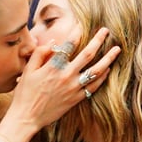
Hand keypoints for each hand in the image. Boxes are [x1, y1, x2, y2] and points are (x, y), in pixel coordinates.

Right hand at [0, 28, 120, 141]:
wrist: (27, 118)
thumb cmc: (24, 94)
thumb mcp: (28, 70)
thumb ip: (40, 54)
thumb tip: (52, 43)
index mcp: (53, 66)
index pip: (69, 44)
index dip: (77, 32)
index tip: (82, 24)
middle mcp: (66, 76)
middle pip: (88, 54)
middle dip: (98, 40)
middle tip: (106, 31)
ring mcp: (73, 88)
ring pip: (96, 70)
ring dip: (108, 58)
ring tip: (117, 49)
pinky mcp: (76, 99)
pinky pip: (93, 86)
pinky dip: (102, 77)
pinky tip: (107, 69)